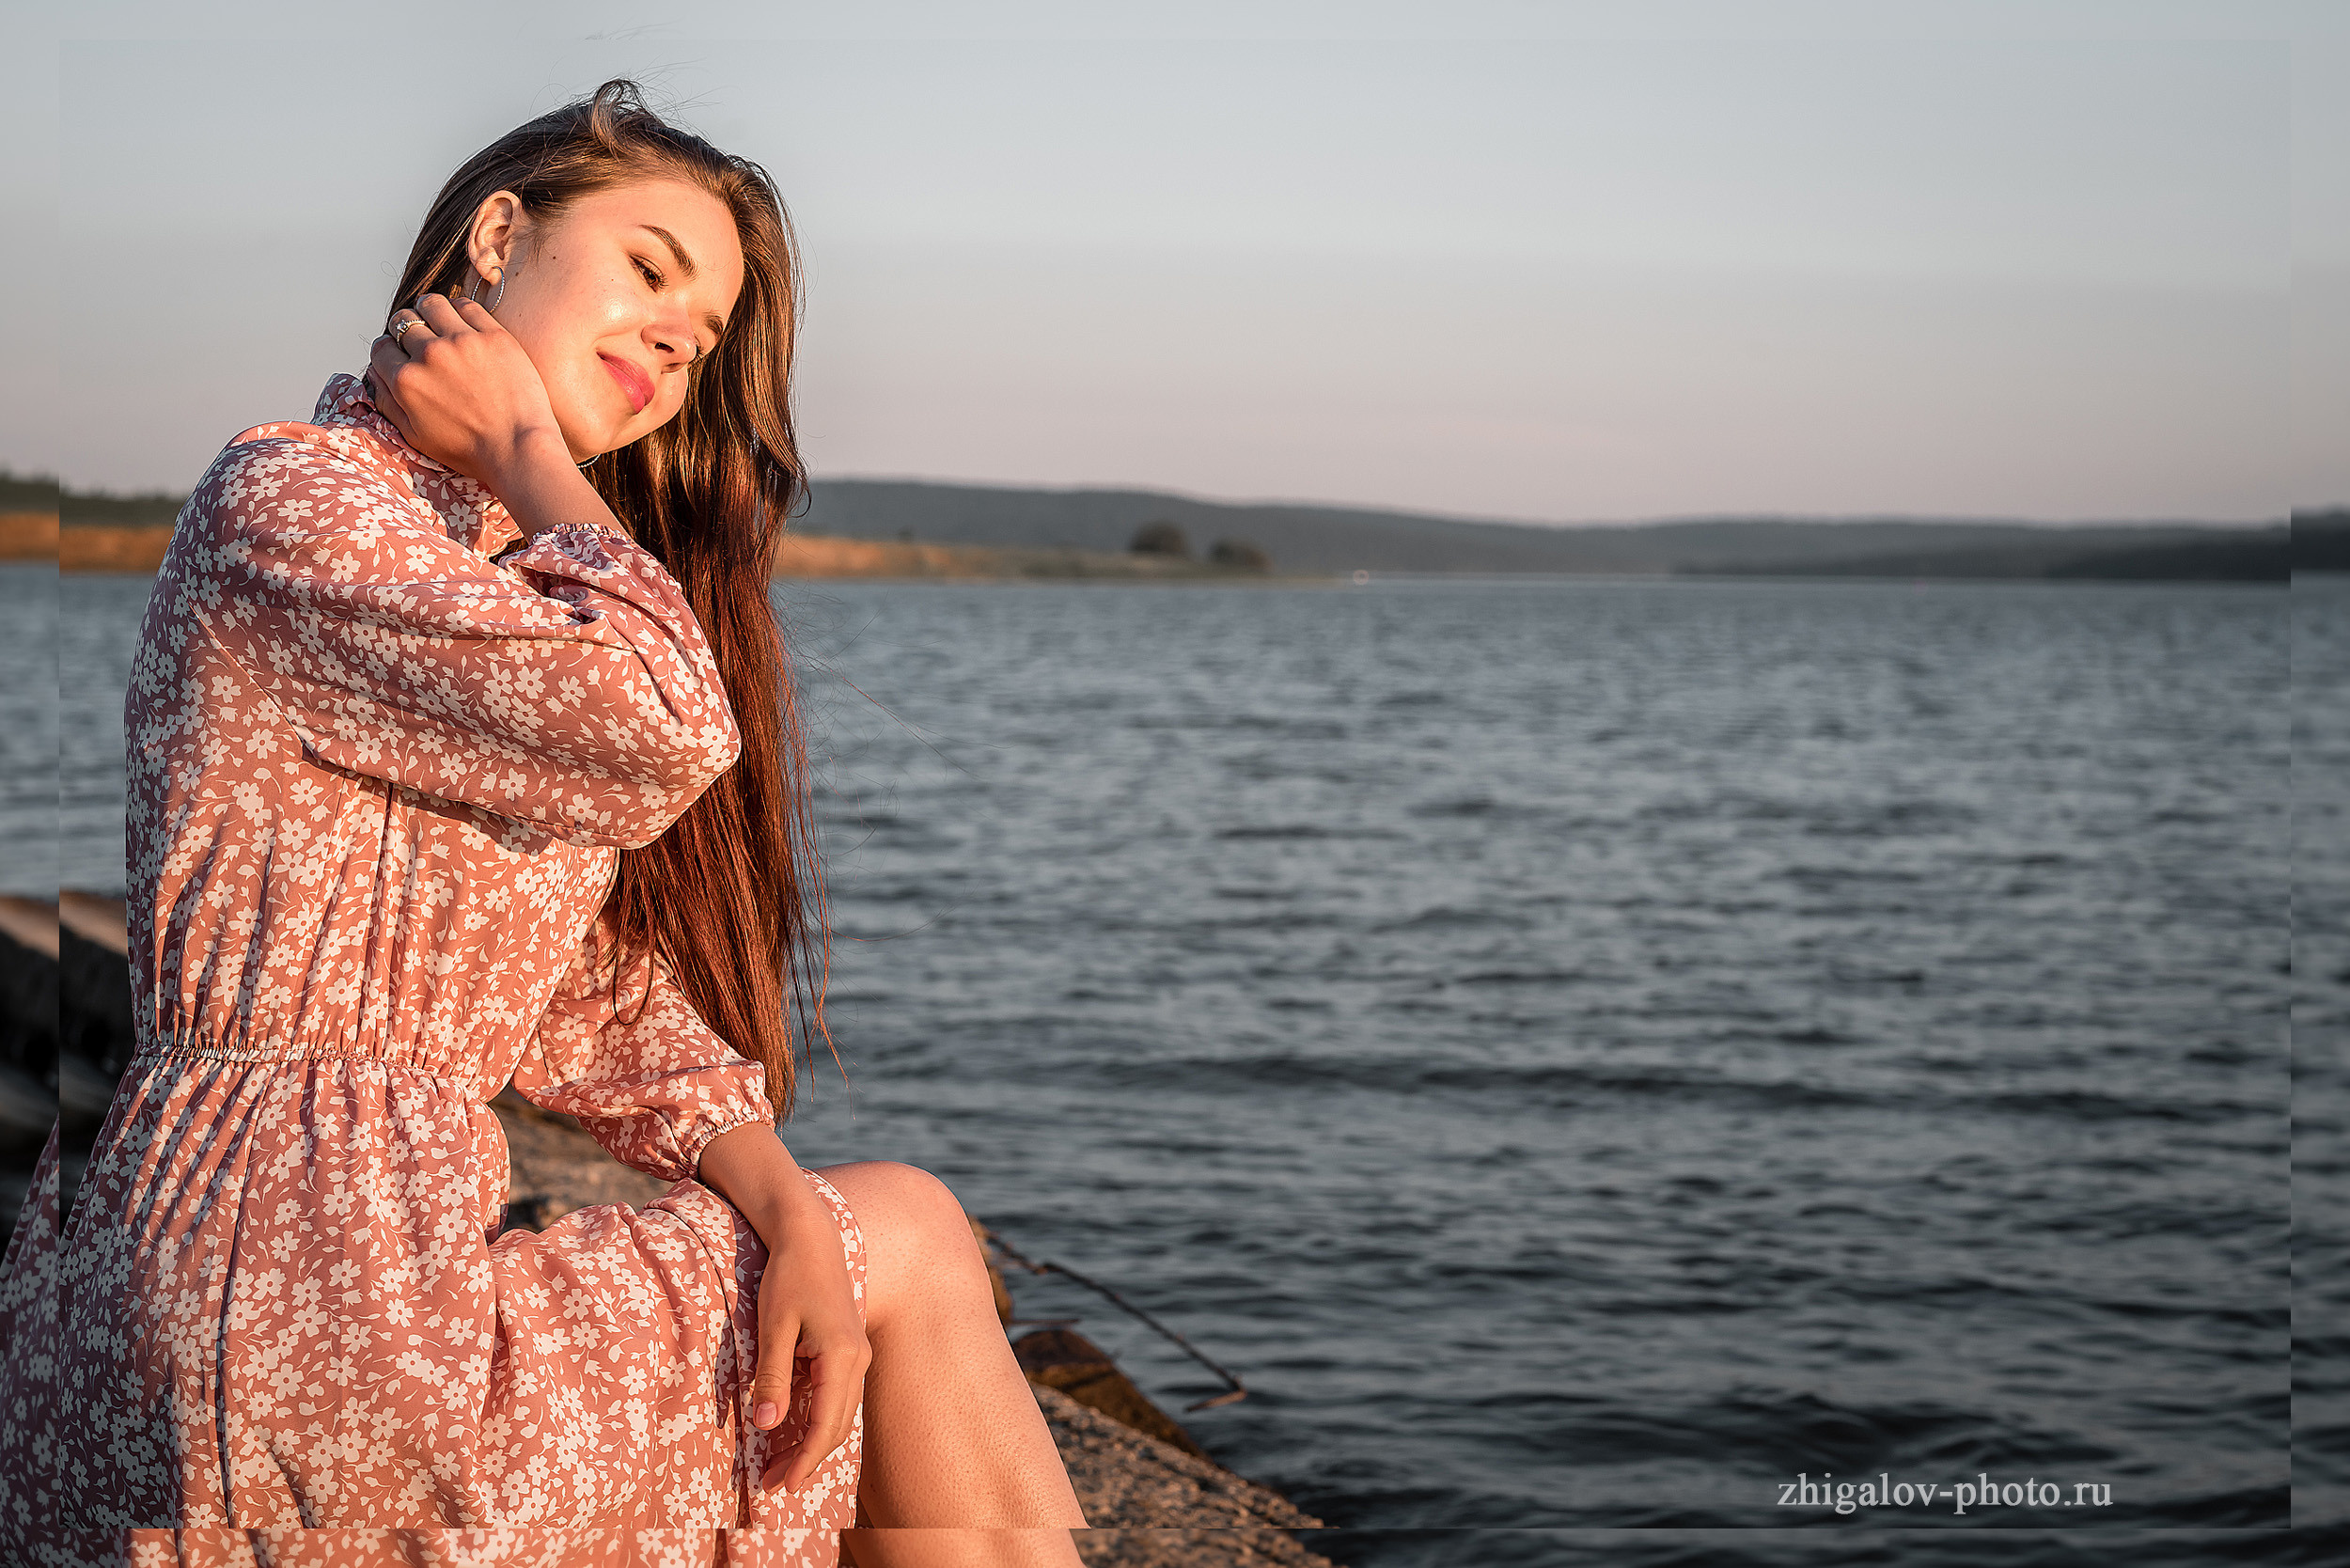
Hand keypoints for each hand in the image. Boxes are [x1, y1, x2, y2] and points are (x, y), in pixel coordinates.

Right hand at [366, 292, 568, 490]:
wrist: (519, 451)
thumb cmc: (469, 450)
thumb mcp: (414, 435)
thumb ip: (388, 401)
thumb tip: (373, 372)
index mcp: (405, 381)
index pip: (381, 347)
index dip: (389, 350)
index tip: (402, 354)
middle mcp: (429, 355)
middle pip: (403, 321)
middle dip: (408, 329)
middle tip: (423, 339)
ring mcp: (462, 342)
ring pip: (431, 304)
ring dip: (430, 310)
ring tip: (440, 323)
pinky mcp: (493, 336)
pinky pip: (466, 305)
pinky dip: (459, 309)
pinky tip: (464, 323)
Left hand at [751, 1197, 872, 1492]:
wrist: (810, 1236)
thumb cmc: (789, 1276)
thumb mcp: (773, 1326)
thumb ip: (773, 1376)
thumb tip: (767, 1426)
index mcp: (842, 1357)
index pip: (827, 1424)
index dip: (806, 1459)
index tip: (783, 1486)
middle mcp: (857, 1360)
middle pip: (837, 1425)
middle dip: (807, 1459)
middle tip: (772, 1485)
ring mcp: (856, 1354)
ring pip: (839, 1412)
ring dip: (812, 1441)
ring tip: (778, 1465)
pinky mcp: (847, 1348)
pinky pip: (835, 1395)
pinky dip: (816, 1419)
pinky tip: (791, 1428)